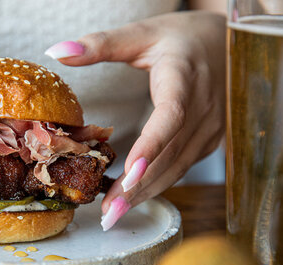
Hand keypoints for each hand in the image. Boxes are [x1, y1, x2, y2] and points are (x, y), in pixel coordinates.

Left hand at [45, 11, 225, 229]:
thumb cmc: (180, 39)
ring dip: (146, 193)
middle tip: (108, 211)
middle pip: (171, 154)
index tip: (129, 172)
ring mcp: (211, 127)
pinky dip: (156, 184)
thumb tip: (57, 51)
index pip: (171, 116)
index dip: (151, 146)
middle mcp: (204, 107)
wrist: (225, 43)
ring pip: (178, 168)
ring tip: (114, 213)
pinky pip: (182, 167)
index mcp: (185, 77)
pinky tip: (132, 197)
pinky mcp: (209, 140)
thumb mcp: (141, 33)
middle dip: (139, 186)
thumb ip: (100, 43)